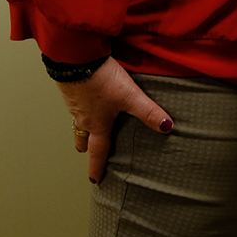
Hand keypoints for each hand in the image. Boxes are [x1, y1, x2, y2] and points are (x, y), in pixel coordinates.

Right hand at [57, 58, 173, 181]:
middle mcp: (83, 116)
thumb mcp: (129, 96)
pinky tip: (87, 98)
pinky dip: (81, 106)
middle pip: (83, 137)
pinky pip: (75, 103)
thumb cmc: (101, 80)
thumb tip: (167, 127)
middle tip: (88, 152)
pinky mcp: (70, 87)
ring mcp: (74, 102)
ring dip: (83, 126)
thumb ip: (148, 111)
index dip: (97, 166)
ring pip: (78, 120)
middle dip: (86, 146)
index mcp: (97, 124)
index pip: (98, 151)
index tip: (95, 180)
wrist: (75, 57)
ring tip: (89, 126)